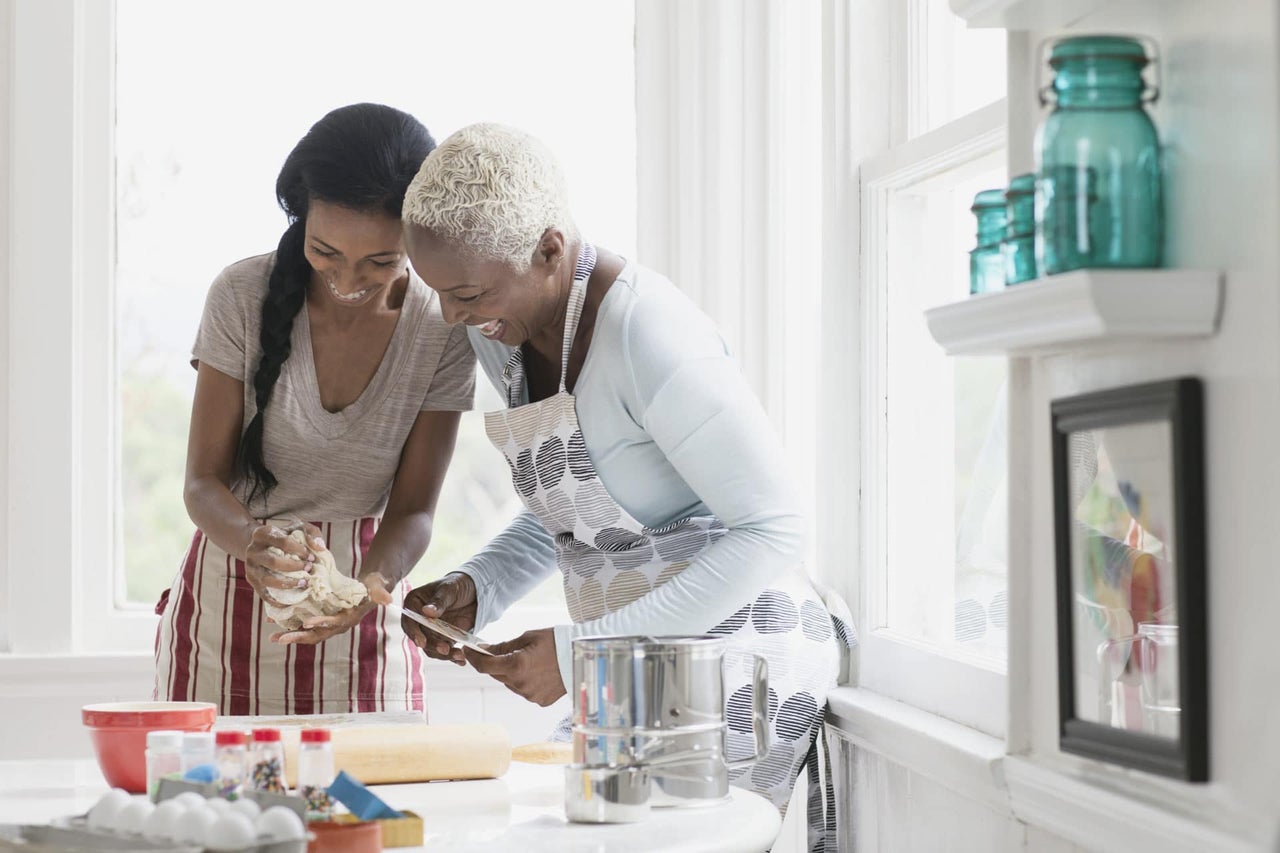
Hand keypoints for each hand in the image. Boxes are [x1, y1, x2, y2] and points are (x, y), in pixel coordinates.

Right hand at [244, 521, 325, 606]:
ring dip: (288, 584)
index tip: (311, 557)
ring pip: (267, 580)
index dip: (301, 551)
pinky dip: (278, 600)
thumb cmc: (285, 535)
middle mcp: (252, 550)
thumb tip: (319, 548)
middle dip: (295, 568)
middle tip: (309, 569)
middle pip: (274, 562)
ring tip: (303, 583)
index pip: (284, 542)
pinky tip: (291, 601)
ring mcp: (250, 567)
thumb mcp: (298, 527)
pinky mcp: (251, 580)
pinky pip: (263, 594)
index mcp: (262, 534)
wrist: (262, 543)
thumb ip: (312, 533)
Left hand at [271, 573, 393, 644]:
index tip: (306, 623)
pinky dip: (291, 625)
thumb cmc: (374, 585)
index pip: (334, 623)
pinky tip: (275, 621)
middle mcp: (338, 625)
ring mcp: (329, 624)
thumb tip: (388, 599)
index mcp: (350, 618)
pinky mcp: (322, 620)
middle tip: (280, 638)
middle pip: (317, 634)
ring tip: (273, 636)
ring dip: (291, 635)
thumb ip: (380, 592)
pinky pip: (305, 626)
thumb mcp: (377, 586)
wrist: (370, 588)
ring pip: (308, 634)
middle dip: (298, 637)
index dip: (321, 624)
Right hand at [401, 573, 477, 664]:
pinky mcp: (444, 638)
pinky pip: (445, 650)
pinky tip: (461, 659)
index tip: (422, 642)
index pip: (409, 621)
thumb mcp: (449, 588)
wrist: (475, 591)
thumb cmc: (458, 584)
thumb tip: (426, 612)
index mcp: (414, 603)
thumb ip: (439, 601)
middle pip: (420, 637)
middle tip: (445, 649)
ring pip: (432, 647)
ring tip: (459, 655)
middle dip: (432, 645)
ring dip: (444, 654)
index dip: (414, 633)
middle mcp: (419, 619)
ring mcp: (431, 630)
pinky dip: (453, 656)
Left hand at [465, 628, 565, 706]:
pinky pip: (523, 690)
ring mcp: (530, 695)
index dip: (473, 657)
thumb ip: (503, 646)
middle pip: (496, 674)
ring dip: (510, 672)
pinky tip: (537, 671)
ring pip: (509, 683)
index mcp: (516, 665)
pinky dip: (524, 680)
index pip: (484, 665)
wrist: (583, 656)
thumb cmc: (556, 641)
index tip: (469, 650)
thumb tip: (484, 649)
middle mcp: (520, 684)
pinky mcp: (539, 701)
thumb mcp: (527, 637)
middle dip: (494, 663)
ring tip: (527, 660)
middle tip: (498, 651)